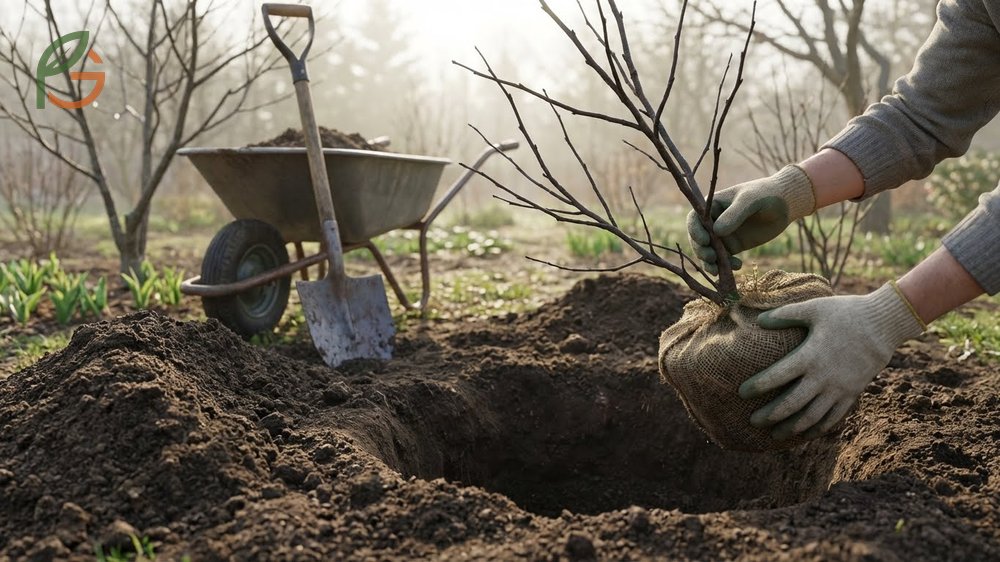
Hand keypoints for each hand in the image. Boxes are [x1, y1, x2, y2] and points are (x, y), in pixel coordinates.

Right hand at [687, 165, 815, 274]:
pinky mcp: (733, 246)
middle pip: (698, 239)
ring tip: (719, 270)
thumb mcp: (750, 200)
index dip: (694, 231)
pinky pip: (723, 259)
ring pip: (708, 252)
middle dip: (702, 250)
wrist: (785, 205)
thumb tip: (717, 232)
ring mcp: (722, 235)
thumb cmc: (765, 195)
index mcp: (711, 206)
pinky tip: (737, 266)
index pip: (694, 219)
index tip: (704, 241)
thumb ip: (734, 214)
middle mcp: (713, 221)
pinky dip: (726, 266)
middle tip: (712, 258)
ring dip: (710, 262)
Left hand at [740, 283, 924, 440]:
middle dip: (771, 415)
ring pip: (812, 417)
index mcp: (810, 355)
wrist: (885, 324)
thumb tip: (759, 320)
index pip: (778, 376)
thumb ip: (785, 314)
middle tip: (753, 421)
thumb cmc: (846, 313)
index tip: (741, 392)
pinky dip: (818, 429)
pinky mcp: (852, 393)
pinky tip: (805, 434)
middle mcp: (824, 377)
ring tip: (774, 435)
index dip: (758, 386)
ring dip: (792, 428)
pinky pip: (833, 418)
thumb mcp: (814, 308)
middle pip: (792, 404)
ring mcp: (839, 388)